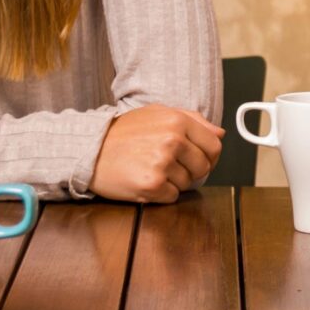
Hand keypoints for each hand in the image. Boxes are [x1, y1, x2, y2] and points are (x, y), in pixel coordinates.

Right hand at [90, 105, 225, 202]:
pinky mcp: (152, 184)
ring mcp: (162, 163)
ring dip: (173, 181)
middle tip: (168, 165)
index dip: (209, 156)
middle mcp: (172, 140)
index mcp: (177, 120)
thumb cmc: (123, 133)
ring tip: (151, 169)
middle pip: (203, 167)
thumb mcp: (157, 113)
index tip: (198, 160)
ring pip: (187, 183)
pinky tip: (145, 180)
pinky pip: (172, 196)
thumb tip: (220, 133)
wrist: (90, 149)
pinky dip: (161, 193)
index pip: (214, 146)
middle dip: (190, 170)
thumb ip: (192, 120)